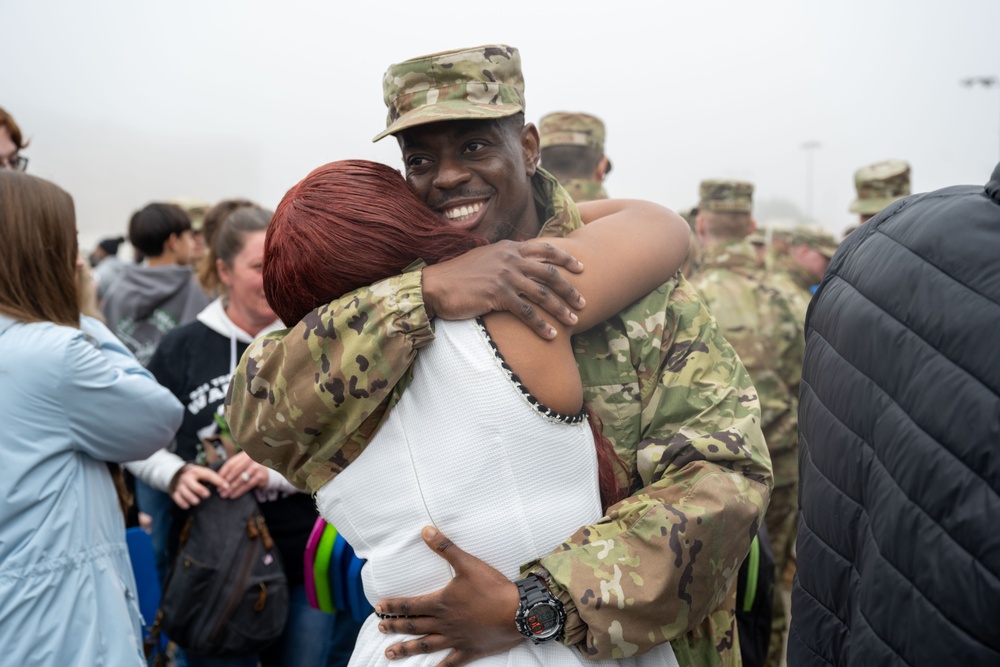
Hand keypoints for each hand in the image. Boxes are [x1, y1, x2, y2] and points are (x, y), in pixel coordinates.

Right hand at [170, 464, 227, 509]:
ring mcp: (180, 484)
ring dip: (190, 497)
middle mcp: (187, 477)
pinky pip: (176, 497)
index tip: (226, 487)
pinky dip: (181, 502)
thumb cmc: (198, 477)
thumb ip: (215, 479)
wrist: (181, 475)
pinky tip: (187, 506)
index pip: (208, 475)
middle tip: (207, 495)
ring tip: (197, 502)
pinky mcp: (175, 492)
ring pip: (183, 491)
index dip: (218, 481)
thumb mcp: (205, 474)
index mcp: (197, 471)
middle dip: (199, 489)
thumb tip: (227, 487)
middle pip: (191, 483)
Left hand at [217, 451, 268, 498]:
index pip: (231, 463)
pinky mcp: (260, 476)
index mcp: (245, 454)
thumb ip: (235, 467)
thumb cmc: (254, 468)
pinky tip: (233, 495)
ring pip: (240, 479)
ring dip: (231, 488)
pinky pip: (247, 485)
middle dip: (225, 482)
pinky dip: (239, 491)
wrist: (270, 472)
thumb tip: (219, 477)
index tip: (216, 480)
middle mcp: (251, 458)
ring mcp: (256, 467)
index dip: (222, 473)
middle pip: (234, 471)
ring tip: (224, 494)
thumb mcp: (245, 463)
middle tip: (219, 489)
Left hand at [375, 527, 522, 665]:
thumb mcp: (468, 563)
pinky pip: (450, 662)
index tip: (378, 608)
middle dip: (394, 627)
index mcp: (441, 602)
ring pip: (425, 644)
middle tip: (379, 629)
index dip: (392, 606)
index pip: (409, 605)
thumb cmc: (492, 587)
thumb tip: (425, 530)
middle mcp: (444, 623)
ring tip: (390, 653)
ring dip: (406, 649)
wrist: (518, 611)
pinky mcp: (469, 650)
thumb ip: (445, 547)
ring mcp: (455, 638)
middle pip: (413, 625)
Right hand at [422, 240, 584, 339]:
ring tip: (574, 320)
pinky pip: (526, 312)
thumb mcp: (485, 258)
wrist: (435, 285)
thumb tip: (521, 265)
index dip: (565, 258)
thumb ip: (505, 259)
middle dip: (569, 288)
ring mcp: (504, 276)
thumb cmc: (458, 276)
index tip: (581, 267)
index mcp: (509, 248)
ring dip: (561, 309)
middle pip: (549, 272)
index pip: (545, 249)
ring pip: (542, 294)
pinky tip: (551, 336)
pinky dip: (541, 325)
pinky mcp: (497, 295)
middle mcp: (510, 259)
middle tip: (583, 301)